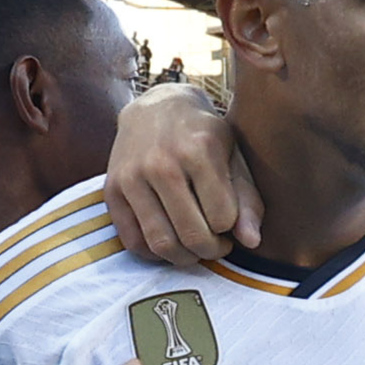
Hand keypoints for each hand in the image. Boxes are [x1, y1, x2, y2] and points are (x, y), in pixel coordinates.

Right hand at [105, 83, 254, 262]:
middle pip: (192, 235)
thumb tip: (251, 242)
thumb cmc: (202, 135)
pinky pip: (133, 242)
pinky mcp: (112, 191)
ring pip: (161, 243)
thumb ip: (248, 199)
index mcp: (198, 150)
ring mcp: (132, 177)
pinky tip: (169, 240)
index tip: (228, 221)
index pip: (222, 217)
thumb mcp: (234, 156)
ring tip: (194, 247)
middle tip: (216, 244)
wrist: (155, 107)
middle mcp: (162, 164)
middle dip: (211, 250)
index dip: (230, 228)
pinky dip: (154, 254)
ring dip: (184, 257)